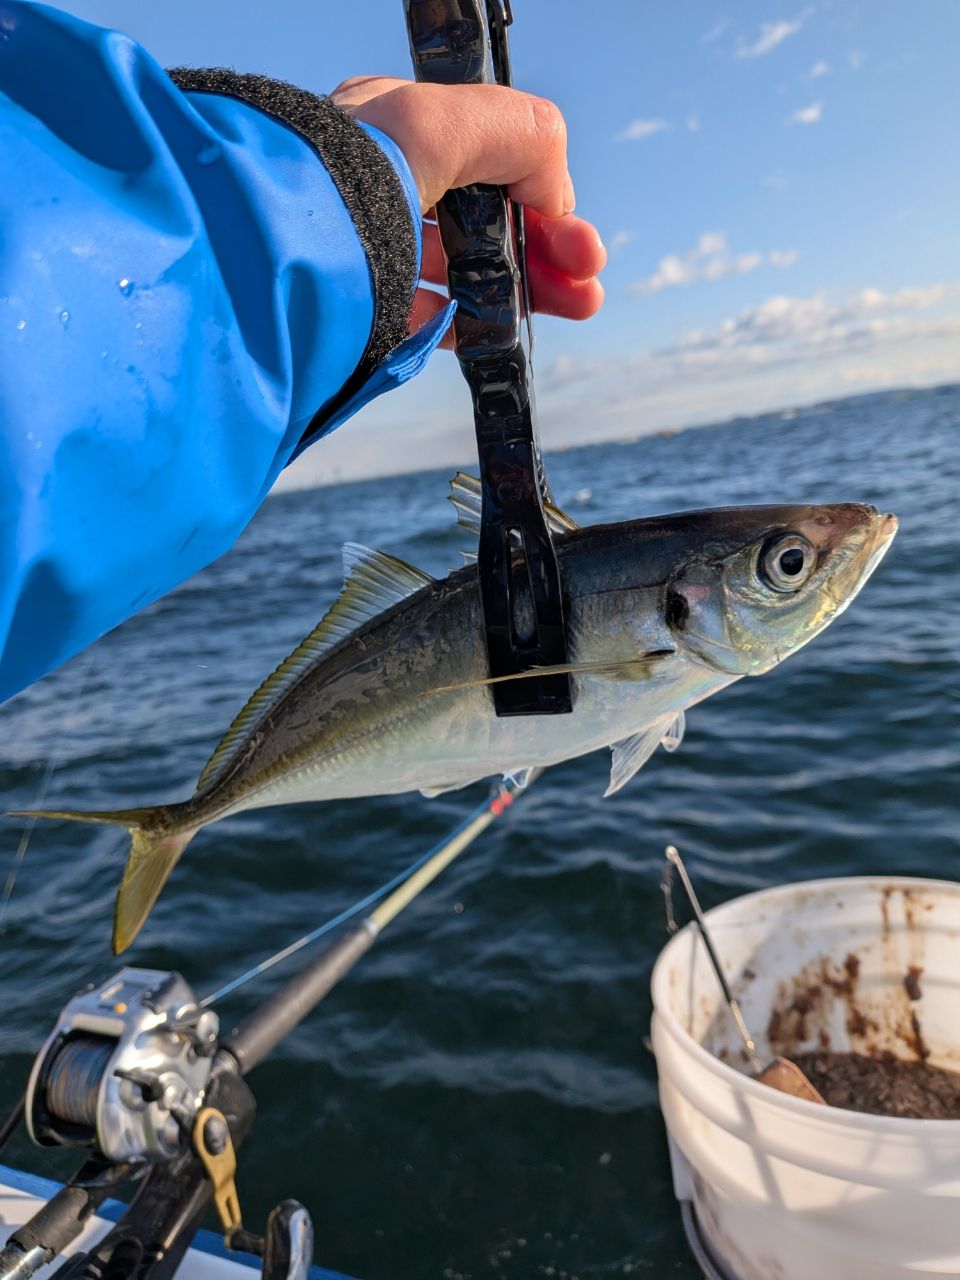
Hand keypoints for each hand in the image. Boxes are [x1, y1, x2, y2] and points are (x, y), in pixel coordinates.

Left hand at [330, 77, 604, 342]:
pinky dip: (468, 322)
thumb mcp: (446, 121)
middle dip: (547, 246)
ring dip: (523, 287)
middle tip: (588, 281)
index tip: (576, 236)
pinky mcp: (360, 311)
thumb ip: (521, 134)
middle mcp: (378, 187)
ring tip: (575, 307)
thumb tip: (553, 193)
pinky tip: (500, 330)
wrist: (271, 255)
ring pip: (462, 269)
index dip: (542, 194)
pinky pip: (424, 316)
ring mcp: (370, 253)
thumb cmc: (345, 174)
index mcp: (390, 130)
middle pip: (483, 219)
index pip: (486, 158)